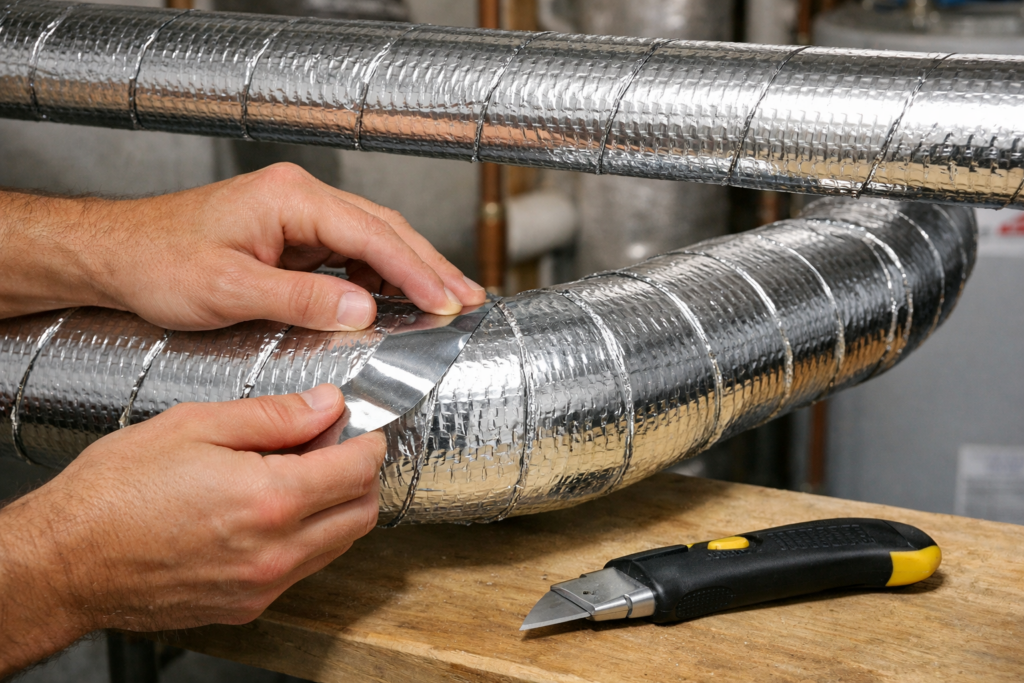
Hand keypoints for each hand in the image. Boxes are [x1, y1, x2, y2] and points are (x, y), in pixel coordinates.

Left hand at [0, 164, 486, 329]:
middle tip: (467, 301)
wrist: (118, 254)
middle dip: (429, 267)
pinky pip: (350, 256)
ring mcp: (300, 217)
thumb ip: (301, 299)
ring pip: (374, 241)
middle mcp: (302, 200)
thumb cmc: (160, 262)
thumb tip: (365, 311)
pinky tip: (396, 303)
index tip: (447, 303)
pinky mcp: (294, 237)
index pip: (372, 235)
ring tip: (445, 305)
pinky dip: (379, 279)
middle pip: (385, 230)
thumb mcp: (229, 288)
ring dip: (410, 273)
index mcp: (291, 199)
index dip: (416, 272)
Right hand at [0, 384, 380, 674]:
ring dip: (338, 508)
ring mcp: (263, 586)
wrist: (65, 562)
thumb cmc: (115, 492)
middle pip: (362, 513)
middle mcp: (276, 552)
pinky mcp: (246, 606)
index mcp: (270, 500)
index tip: (360, 427)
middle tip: (334, 448)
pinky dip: (308, 538)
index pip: (358, 470)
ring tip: (300, 476)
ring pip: (338, 544)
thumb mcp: (195, 425)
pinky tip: (272, 513)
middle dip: (361, 476)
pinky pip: (303, 570)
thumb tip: (326, 404)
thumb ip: (274, 415)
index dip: (367, 441)